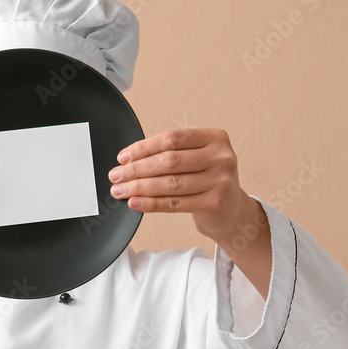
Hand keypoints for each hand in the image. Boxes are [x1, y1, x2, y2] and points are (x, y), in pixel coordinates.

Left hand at [108, 127, 253, 243]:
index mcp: (215, 138)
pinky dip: (151, 203)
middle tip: (116, 175)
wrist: (231, 211)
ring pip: (170, 183)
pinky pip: (175, 203)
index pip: (172, 139)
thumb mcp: (196, 159)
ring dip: (139, 187)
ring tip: (120, 190)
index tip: (123, 157)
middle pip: (169, 161)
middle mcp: (221, 157)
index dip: (144, 148)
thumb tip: (128, 162)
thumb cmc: (207, 180)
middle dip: (137, 169)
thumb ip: (170, 154)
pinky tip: (135, 202)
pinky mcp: (215, 203)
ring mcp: (221, 181)